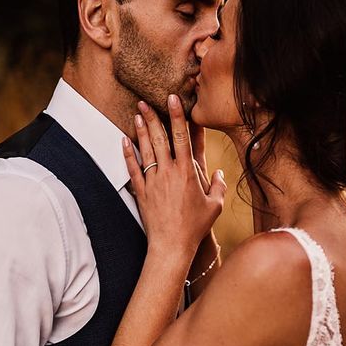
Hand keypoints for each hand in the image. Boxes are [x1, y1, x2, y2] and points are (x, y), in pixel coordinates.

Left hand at [123, 95, 225, 256]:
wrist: (172, 246)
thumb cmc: (195, 227)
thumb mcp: (214, 206)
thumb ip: (219, 186)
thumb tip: (221, 173)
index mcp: (187, 173)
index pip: (182, 138)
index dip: (177, 116)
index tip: (173, 99)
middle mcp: (168, 173)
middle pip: (159, 139)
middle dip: (153, 117)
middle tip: (146, 99)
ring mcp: (153, 182)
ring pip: (145, 150)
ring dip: (140, 130)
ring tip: (137, 113)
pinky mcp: (142, 192)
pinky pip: (133, 169)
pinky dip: (128, 154)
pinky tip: (124, 140)